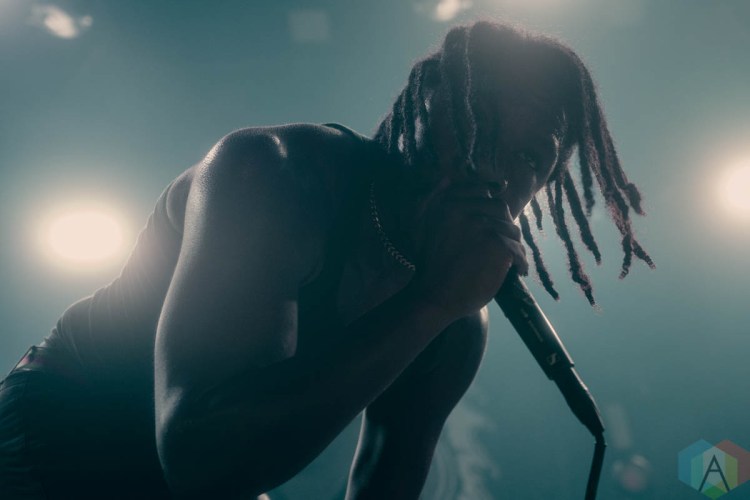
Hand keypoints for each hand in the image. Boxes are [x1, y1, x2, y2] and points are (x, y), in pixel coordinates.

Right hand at [407, 194, 527, 320]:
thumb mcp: (420, 226)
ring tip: (512, 260)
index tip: (494, 221)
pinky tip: (517, 271)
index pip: (481, 190)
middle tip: (505, 244)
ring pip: (510, 229)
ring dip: (514, 245)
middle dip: (505, 225)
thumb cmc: (428, 266)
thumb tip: (447, 178)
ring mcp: (481, 225)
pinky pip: (516, 248)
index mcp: (447, 203)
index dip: (490, 204)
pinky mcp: (495, 244)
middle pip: (500, 208)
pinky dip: (520, 261)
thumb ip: (432, 199)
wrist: (433, 296)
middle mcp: (463, 209)